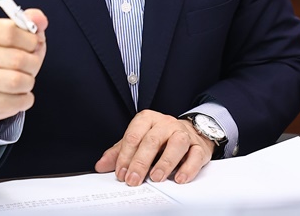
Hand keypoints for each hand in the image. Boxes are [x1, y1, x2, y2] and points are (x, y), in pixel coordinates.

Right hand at [0, 9, 47, 129]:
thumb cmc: (8, 55)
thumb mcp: (21, 34)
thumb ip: (32, 21)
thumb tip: (40, 20)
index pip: (11, 31)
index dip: (30, 40)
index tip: (35, 44)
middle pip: (18, 59)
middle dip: (34, 63)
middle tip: (32, 64)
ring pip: (17, 82)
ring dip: (29, 81)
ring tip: (26, 79)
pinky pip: (15, 101)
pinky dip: (26, 99)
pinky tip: (20, 93)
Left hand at [95, 110, 214, 186]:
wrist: (190, 131)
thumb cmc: (160, 137)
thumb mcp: (138, 140)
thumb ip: (119, 152)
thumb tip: (101, 165)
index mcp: (148, 119)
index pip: (134, 135)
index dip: (125, 155)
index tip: (121, 173)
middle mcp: (166, 123)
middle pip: (152, 140)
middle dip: (140, 161)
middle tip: (133, 179)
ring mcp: (183, 133)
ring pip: (176, 143)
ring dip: (165, 162)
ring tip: (156, 178)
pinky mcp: (199, 146)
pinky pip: (195, 155)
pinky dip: (188, 168)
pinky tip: (179, 178)